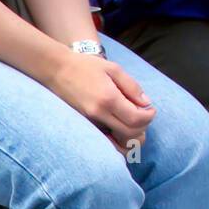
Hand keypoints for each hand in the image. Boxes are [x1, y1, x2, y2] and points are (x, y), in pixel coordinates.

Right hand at [40, 50, 154, 151]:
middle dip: (143, 126)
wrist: (57, 71)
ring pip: (117, 142)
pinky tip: (120, 129)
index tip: (150, 109)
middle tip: (144, 115)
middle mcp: (99, 114)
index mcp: (108, 98)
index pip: (136, 119)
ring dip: (130, 136)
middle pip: (129, 134)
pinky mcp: (85, 125)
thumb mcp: (114, 69)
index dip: (148, 117)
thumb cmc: (86, 66)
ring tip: (133, 122)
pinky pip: (106, 140)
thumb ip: (132, 87)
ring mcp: (90, 122)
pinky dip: (117, 140)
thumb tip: (146, 103)